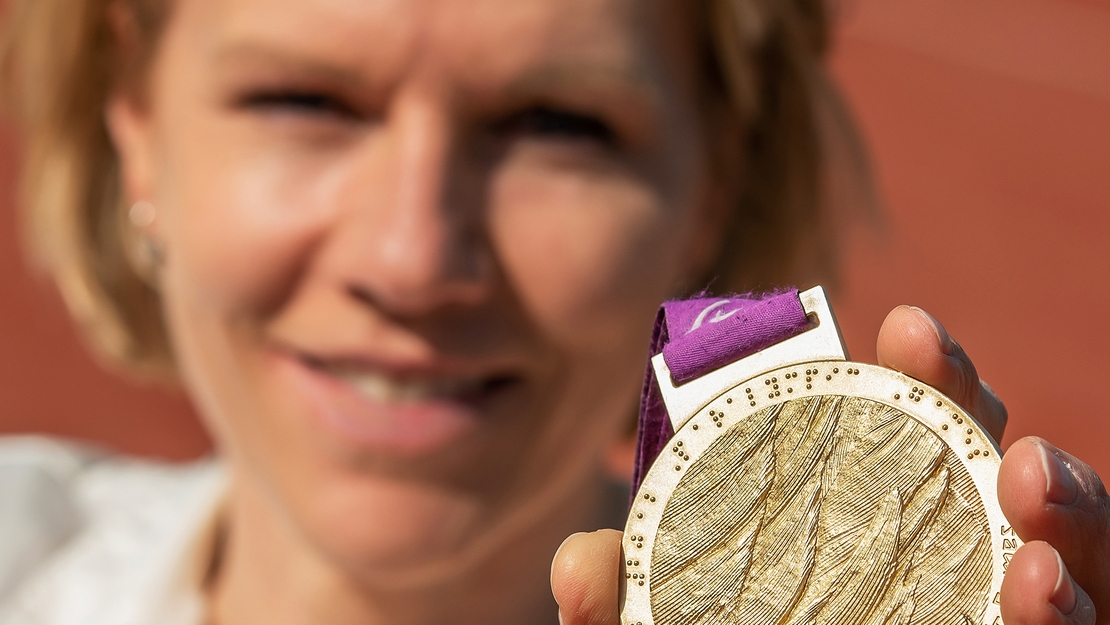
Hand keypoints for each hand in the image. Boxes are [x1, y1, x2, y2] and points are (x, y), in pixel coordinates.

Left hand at [551, 305, 1105, 624]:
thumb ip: (625, 601)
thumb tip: (579, 565)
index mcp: (857, 525)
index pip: (904, 435)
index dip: (917, 376)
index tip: (909, 326)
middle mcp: (938, 565)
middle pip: (984, 473)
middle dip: (983, 416)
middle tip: (956, 376)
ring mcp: (986, 617)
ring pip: (1061, 554)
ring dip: (1064, 511)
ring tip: (1034, 483)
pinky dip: (1071, 609)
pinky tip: (1042, 589)